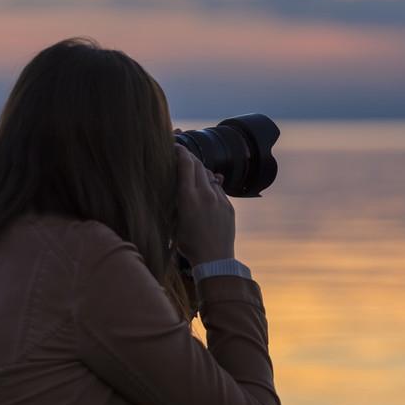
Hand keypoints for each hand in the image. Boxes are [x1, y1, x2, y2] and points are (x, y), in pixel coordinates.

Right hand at [173, 141, 234, 264]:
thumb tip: (178, 186)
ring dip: (200, 170)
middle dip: (189, 156)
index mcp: (188, 198)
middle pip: (198, 165)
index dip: (180, 151)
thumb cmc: (189, 244)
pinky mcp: (229, 205)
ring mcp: (219, 199)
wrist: (214, 258)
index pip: (186, 164)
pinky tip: (206, 187)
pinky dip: (210, 184)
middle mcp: (205, 194)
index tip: (175, 146)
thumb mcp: (175, 222)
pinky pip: (218, 188)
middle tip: (182, 153)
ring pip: (209, 175)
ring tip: (192, 171)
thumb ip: (177, 201)